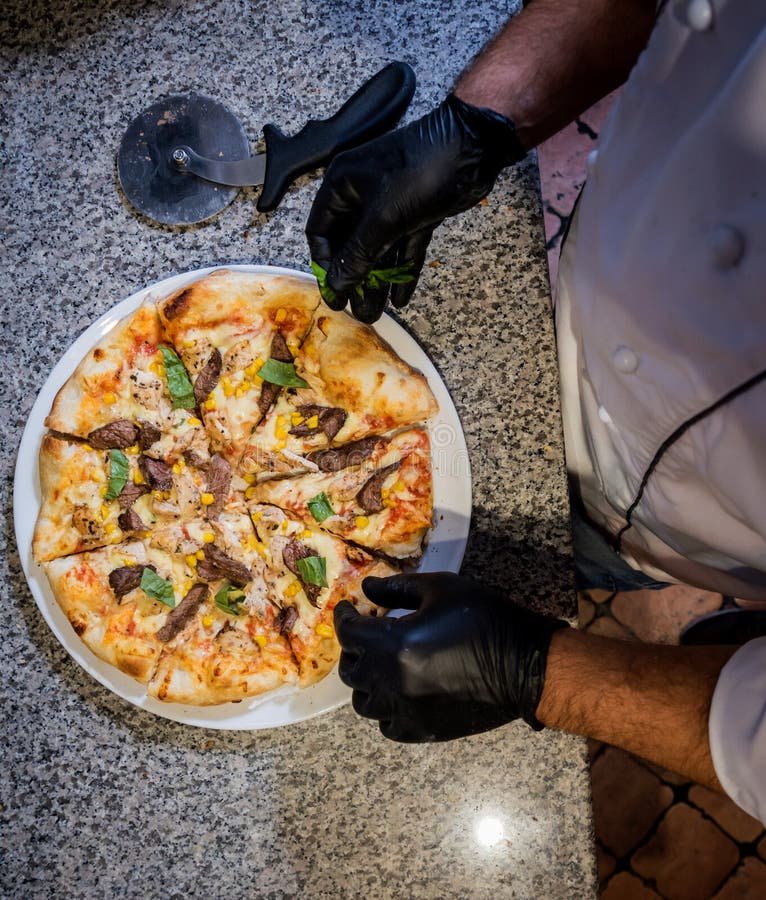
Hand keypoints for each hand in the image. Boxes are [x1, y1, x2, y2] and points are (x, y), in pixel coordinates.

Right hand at [306, 95, 524, 322]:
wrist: (472, 147)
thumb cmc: (420, 170)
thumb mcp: (383, 218)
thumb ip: (358, 254)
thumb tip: (337, 282)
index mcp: (343, 185)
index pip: (320, 231)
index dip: (324, 265)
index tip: (333, 293)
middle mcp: (362, 194)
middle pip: (349, 245)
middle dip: (353, 279)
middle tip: (356, 310)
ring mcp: (390, 204)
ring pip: (377, 250)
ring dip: (376, 281)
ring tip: (375, 312)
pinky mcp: (415, 213)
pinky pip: (403, 246)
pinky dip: (402, 270)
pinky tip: (400, 297)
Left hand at [334, 572, 567, 741]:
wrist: (524, 664)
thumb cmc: (482, 618)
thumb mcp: (440, 589)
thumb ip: (397, 589)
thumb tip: (368, 590)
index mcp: (391, 644)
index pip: (348, 633)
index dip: (344, 617)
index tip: (349, 608)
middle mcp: (390, 682)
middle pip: (351, 669)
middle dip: (355, 648)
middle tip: (368, 633)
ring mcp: (404, 710)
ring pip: (363, 701)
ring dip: (366, 680)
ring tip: (381, 664)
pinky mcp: (421, 730)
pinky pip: (386, 724)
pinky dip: (385, 708)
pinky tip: (398, 692)